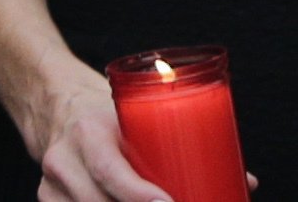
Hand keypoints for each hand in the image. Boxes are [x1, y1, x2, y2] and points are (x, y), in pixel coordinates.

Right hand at [26, 74, 177, 201]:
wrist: (54, 105)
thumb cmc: (105, 113)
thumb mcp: (136, 116)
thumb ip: (183, 145)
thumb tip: (247, 181)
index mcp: (88, 131)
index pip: (108, 170)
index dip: (137, 195)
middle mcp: (65, 160)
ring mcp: (53, 186)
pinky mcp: (50, 201)